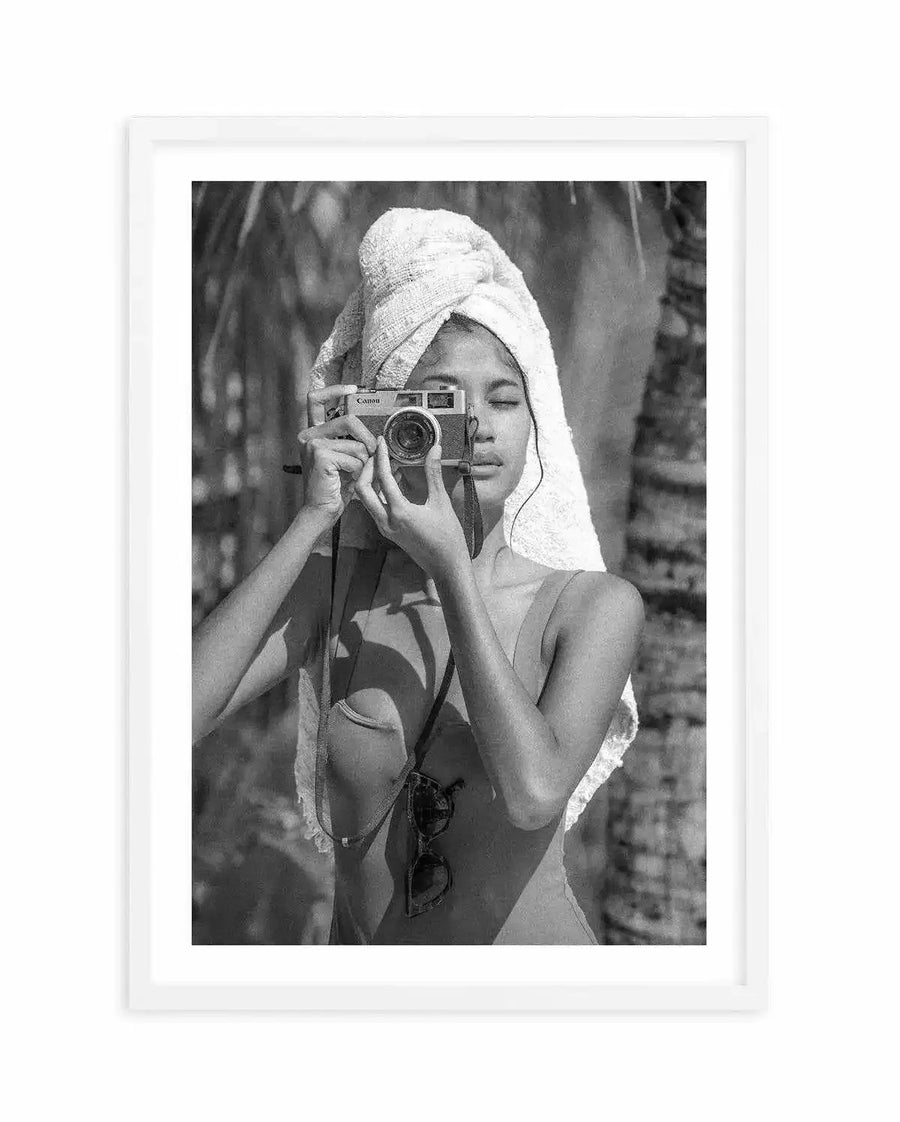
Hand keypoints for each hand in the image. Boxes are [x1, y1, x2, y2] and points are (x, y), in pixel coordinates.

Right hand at [295, 384, 376, 524]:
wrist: (321, 511)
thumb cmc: (336, 488)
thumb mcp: (346, 460)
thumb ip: (355, 443)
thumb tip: (379, 436)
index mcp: (313, 433)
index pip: (316, 399)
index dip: (334, 390)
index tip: (352, 388)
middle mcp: (309, 435)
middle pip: (348, 420)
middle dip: (366, 438)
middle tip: (372, 452)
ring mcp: (312, 444)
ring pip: (355, 445)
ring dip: (362, 463)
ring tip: (353, 476)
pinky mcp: (320, 455)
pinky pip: (354, 458)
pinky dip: (358, 472)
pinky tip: (347, 482)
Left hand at [355, 437, 470, 579]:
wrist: (446, 566)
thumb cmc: (448, 537)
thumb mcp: (441, 503)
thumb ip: (434, 474)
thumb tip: (434, 448)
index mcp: (400, 512)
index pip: (383, 478)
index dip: (381, 456)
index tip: (381, 441)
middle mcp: (386, 521)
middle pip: (363, 489)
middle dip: (367, 468)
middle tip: (377, 453)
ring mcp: (385, 528)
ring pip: (365, 499)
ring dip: (371, 480)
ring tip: (385, 464)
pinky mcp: (388, 531)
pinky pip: (374, 507)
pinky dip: (378, 492)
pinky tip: (393, 481)